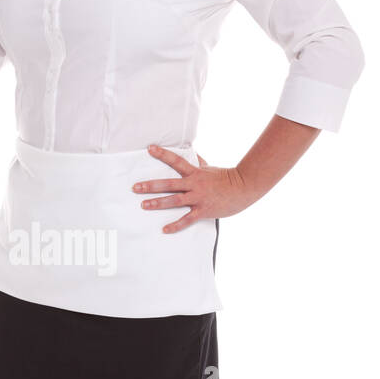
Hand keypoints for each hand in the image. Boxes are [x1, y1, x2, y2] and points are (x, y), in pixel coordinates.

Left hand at [133, 143, 253, 232]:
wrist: (243, 188)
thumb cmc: (226, 177)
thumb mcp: (210, 167)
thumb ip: (199, 161)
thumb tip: (193, 152)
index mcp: (194, 173)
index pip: (176, 161)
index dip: (162, 154)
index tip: (149, 149)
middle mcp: (194, 185)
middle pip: (168, 184)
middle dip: (151, 186)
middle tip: (135, 187)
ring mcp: (198, 198)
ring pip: (174, 201)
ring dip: (158, 203)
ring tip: (144, 205)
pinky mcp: (203, 211)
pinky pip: (187, 220)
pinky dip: (175, 225)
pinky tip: (164, 229)